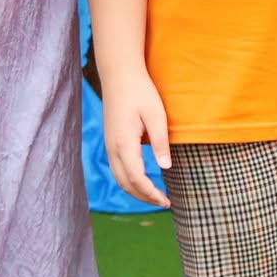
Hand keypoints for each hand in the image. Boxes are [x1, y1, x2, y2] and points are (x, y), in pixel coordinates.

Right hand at [101, 72, 171, 208]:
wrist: (119, 74)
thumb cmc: (141, 91)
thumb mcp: (156, 115)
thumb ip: (160, 142)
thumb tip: (166, 167)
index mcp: (125, 143)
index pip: (137, 179)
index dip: (152, 193)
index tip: (167, 201)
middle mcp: (113, 148)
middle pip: (126, 184)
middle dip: (144, 197)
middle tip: (164, 202)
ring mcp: (109, 145)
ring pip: (119, 178)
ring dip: (135, 190)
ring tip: (154, 195)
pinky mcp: (109, 140)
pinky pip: (117, 168)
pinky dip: (129, 180)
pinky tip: (142, 179)